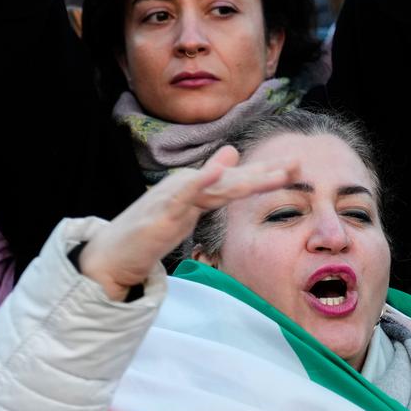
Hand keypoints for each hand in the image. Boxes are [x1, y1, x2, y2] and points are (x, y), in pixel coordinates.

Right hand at [77, 146, 298, 299]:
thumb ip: (207, 185)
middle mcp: (188, 186)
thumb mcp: (183, 207)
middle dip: (266, 173)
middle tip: (298, 163)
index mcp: (195, 189)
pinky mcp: (163, 211)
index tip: (294, 165)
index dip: (264, 173)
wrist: (112, 254)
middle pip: (233, 179)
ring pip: (218, 186)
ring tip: (276, 172)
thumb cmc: (147, 231)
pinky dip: (205, 178)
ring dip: (248, 177)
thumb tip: (231, 155)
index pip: (235, 180)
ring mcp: (175, 196)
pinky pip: (187, 192)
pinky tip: (222, 168)